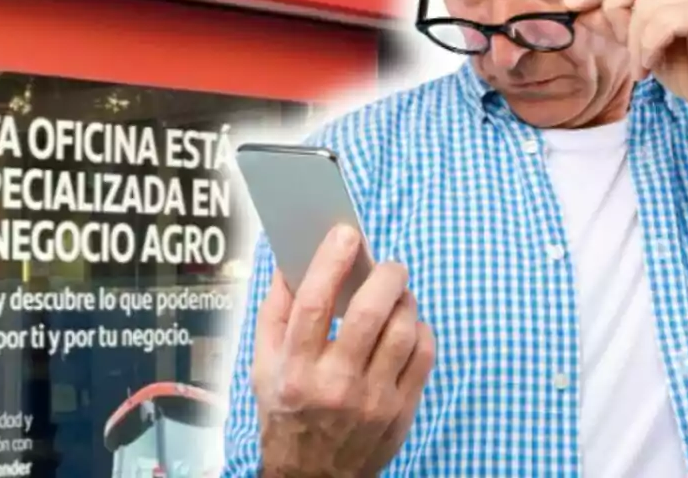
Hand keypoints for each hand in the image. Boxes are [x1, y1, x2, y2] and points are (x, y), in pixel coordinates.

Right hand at [251, 225, 435, 477]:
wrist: (313, 477)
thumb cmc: (287, 411)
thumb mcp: (263, 365)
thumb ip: (276, 311)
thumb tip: (288, 260)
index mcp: (294, 369)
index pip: (313, 305)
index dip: (331, 261)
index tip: (346, 233)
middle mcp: (334, 385)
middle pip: (368, 314)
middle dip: (384, 276)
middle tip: (387, 264)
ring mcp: (372, 400)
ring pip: (402, 332)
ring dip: (405, 300)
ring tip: (397, 292)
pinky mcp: (402, 411)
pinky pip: (424, 356)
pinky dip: (420, 329)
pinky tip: (408, 324)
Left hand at [563, 0, 687, 158]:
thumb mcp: (642, 41)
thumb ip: (616, 20)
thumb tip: (576, 6)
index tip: (569, 4)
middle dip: (616, 12)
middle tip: (625, 46)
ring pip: (644, 5)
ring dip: (634, 43)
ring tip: (644, 66)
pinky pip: (660, 22)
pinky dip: (648, 48)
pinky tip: (653, 66)